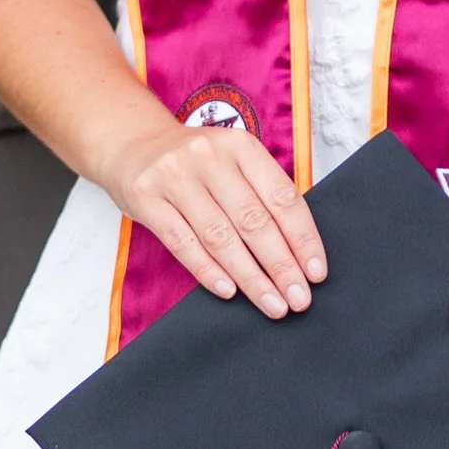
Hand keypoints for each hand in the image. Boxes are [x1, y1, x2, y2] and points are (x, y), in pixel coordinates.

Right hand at [115, 121, 326, 318]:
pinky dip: (208, 270)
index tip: (316, 273)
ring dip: (250, 277)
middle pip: (253, 220)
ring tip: (271, 304)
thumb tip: (298, 251)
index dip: (303, 239)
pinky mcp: (146, 198)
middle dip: (281, 266)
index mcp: (241, 147)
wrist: (132, 144)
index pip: (282, 197)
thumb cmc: (194, 164)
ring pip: (220, 236)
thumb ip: (260, 193)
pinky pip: (182, 242)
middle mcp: (210, 157)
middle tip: (298, 299)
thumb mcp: (232, 162)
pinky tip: (229, 291)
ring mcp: (175, 176)